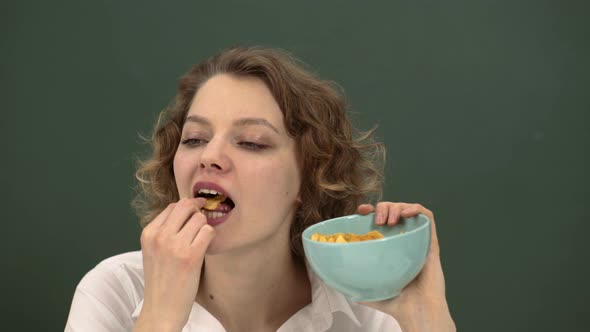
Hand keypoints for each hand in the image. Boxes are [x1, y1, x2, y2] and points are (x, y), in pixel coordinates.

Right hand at [134, 198, 215, 331]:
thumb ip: (164, 231)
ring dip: (204, 228)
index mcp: (148, 233)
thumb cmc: (161, 281)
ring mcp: (175, 245)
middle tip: (202, 221)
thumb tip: (187, 211)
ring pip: (199, 218)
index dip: (187, 208)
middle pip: (186, 205)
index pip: (172, 206)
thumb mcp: (153, 251)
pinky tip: (205, 248)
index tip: (195, 213)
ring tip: (200, 242)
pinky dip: (211, 238)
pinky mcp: (191, 256)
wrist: (161, 309)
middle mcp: (160, 236)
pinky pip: (208, 232)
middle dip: (198, 210)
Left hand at [357, 202, 455, 331]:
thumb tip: (333, 277)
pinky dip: (416, 208)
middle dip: (383, 207)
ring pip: (408, 209)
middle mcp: (402, 240)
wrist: (416, 312)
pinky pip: (427, 217)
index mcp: (388, 246)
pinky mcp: (431, 241)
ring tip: (389, 220)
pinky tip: (406, 214)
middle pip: (393, 210)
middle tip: (377, 219)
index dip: (370, 210)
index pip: (378, 219)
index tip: (361, 211)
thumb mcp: (367, 289)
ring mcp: (417, 239)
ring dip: (397, 206)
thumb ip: (353, 282)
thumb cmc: (395, 303)